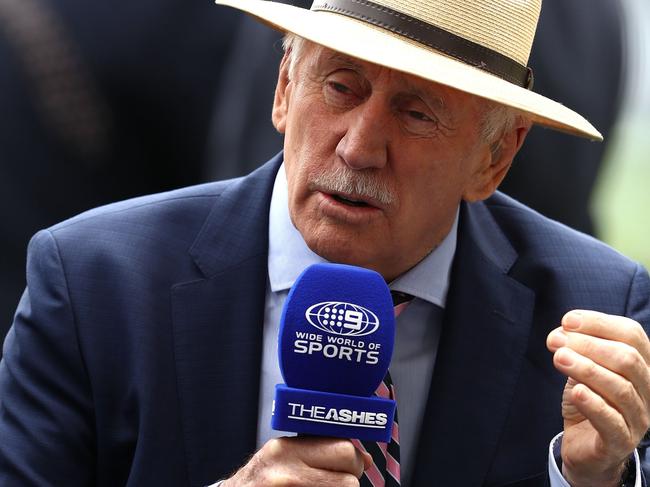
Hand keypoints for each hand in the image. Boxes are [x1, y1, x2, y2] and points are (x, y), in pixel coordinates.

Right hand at [222, 436, 371, 485]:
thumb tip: (363, 459)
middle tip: (338, 483)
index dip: (354, 462)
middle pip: (348, 480)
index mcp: (285, 450)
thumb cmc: (258, 482)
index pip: (343, 449)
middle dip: (350, 483)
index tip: (353, 468)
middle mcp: (285, 473)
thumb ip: (318, 452)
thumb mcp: (281, 459)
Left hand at [547, 310, 649, 486]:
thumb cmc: (587, 402)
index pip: (632, 335)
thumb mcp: (583, 369)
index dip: (600, 323)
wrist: (585, 449)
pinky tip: (576, 392)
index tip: (566, 321)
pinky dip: (594, 404)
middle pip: (627, 359)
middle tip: (555, 340)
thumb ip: (578, 350)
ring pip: (621, 388)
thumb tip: (562, 332)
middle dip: (588, 344)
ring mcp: (638, 418)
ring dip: (586, 368)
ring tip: (558, 358)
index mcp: (641, 366)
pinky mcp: (621, 442)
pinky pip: (613, 421)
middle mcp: (647, 390)